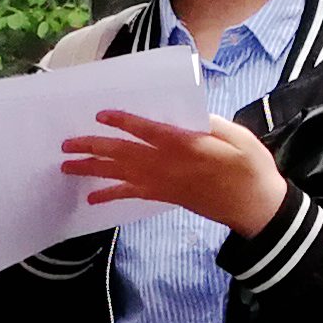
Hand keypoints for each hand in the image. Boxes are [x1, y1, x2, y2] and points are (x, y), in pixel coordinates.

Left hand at [61, 113, 285, 236]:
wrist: (256, 208)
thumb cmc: (250, 168)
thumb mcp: (237, 136)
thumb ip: (211, 123)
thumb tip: (189, 115)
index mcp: (186, 145)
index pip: (148, 131)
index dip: (123, 122)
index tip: (101, 114)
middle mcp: (168, 165)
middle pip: (124, 154)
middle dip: (93, 148)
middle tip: (66, 144)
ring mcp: (164, 184)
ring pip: (121, 174)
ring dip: (93, 170)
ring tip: (67, 166)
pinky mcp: (166, 196)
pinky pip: (132, 195)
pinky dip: (110, 195)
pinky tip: (92, 197)